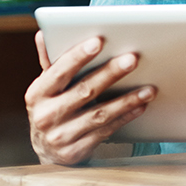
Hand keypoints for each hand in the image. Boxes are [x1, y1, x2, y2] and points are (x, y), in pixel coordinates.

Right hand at [26, 31, 153, 165]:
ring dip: (127, 100)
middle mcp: (46, 116)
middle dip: (110, 73)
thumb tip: (43, 34)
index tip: (99, 41)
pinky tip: (141, 106)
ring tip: (149, 88)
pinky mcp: (77, 151)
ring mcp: (61, 136)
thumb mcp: (46, 87)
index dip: (78, 56)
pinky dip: (125, 117)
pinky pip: (106, 131)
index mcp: (37, 94)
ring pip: (100, 114)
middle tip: (132, 58)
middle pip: (84, 91)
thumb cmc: (52, 107)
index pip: (58, 71)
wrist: (47, 150)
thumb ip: (50, 62)